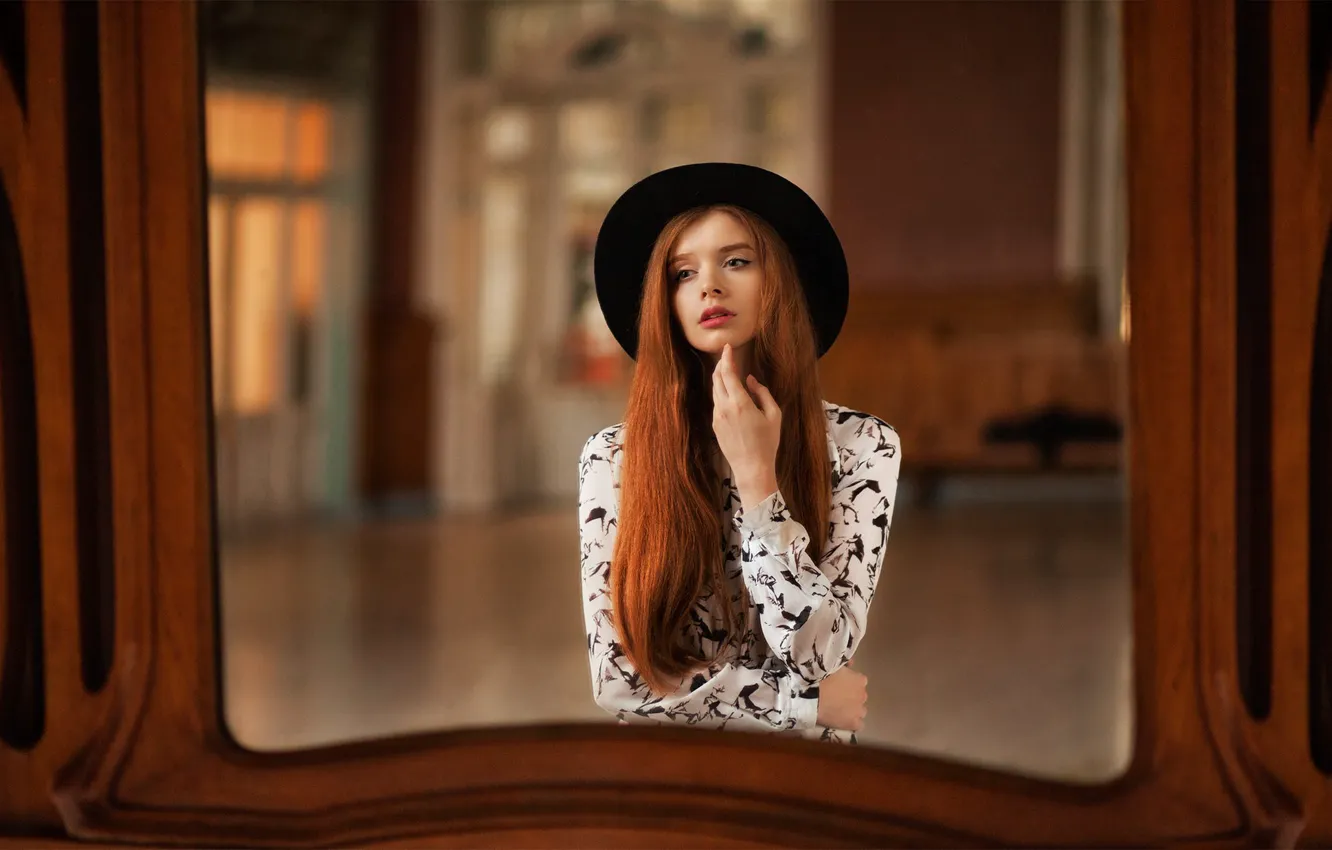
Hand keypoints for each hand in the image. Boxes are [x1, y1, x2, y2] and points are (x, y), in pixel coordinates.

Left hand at [711, 344, 780, 504]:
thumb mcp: (774, 415)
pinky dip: (720, 392)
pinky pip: (716, 403)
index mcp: (740, 403)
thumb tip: (750, 380)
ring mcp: (717, 417)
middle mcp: (724, 407)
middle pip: (717, 379)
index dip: (727, 358)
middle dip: (721, 365)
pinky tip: (728, 392)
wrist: (752, 468)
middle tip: (727, 356)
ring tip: (728, 371)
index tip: (728, 347)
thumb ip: (762, 393)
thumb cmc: (767, 442)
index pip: (728, 373)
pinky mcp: (715, 426)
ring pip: (715, 391)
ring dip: (719, 378)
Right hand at [816, 661, 867, 731]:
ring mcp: (859, 710)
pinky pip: (858, 724)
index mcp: (860, 680)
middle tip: (838, 696)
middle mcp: (863, 695)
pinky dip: (852, 722)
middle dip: (852, 696)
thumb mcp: (833, 666)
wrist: (812, 695)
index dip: (850, 683)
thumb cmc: (821, 678)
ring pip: (860, 711)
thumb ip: (845, 665)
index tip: (840, 684)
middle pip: (860, 696)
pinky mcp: (853, 723)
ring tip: (839, 710)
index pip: (860, 682)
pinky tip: (842, 721)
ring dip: (853, 709)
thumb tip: (851, 663)